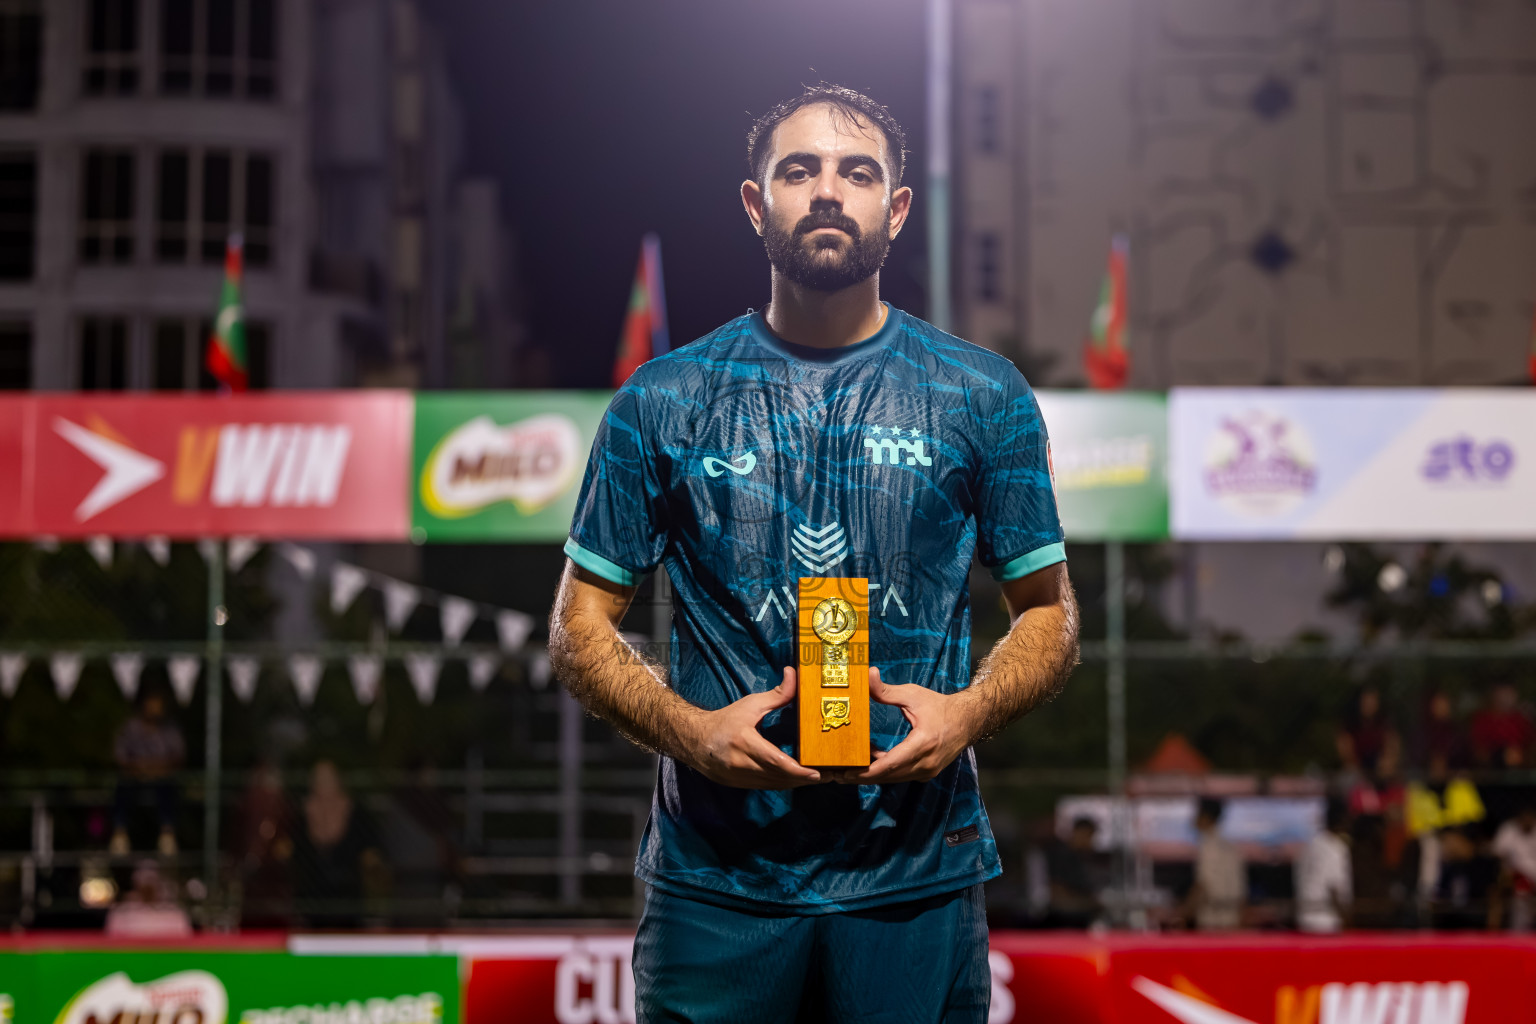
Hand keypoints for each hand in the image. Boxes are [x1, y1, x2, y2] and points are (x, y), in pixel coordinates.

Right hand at [680, 668, 822, 788]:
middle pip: (778, 777)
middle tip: (825, 776)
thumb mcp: (750, 704)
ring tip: (814, 779)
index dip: (798, 771)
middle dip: (802, 779)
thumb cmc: (724, 720)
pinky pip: (764, 787)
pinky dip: (781, 784)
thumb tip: (794, 675)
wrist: (693, 739)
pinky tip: (794, 780)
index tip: (816, 773)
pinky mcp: (737, 785)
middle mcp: (740, 764)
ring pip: (773, 785)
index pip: (775, 761)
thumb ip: (776, 694)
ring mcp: (738, 778)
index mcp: (744, 743)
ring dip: (794, 784)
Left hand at [832, 668, 980, 784]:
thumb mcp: (913, 695)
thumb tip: (867, 674)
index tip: (847, 772)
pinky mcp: (926, 772)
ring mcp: (927, 771)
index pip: (891, 764)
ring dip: (871, 774)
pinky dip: (885, 770)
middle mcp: (926, 762)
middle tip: (837, 775)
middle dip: (862, 777)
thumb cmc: (940, 706)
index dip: (867, 771)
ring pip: (893, 778)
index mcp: (923, 743)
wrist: (968, 720)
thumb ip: (886, 690)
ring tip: (846, 769)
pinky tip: (870, 759)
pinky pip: (901, 775)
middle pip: (888, 776)